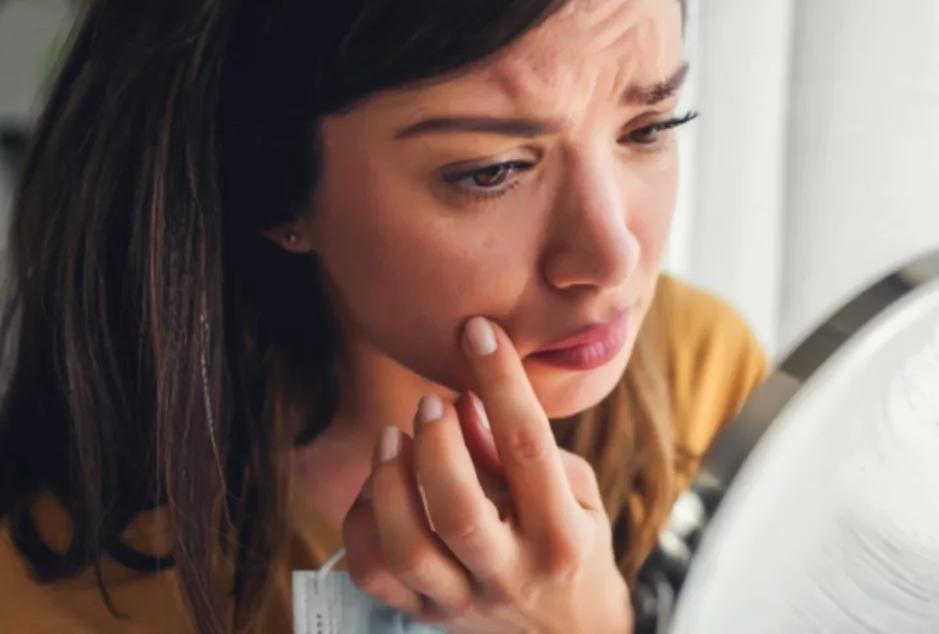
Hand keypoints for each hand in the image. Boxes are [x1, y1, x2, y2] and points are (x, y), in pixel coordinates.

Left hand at [342, 317, 632, 633]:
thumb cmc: (576, 542)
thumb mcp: (576, 492)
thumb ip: (521, 453)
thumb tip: (467, 401)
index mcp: (563, 537)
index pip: (529, 449)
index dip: (502, 381)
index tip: (479, 332)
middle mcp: (514, 575)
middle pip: (459, 512)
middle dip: (437, 445)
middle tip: (430, 402)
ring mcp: (466, 602)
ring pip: (408, 550)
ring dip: (390, 482)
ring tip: (392, 438)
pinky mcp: (427, 617)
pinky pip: (374, 576)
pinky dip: (362, 524)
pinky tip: (377, 487)